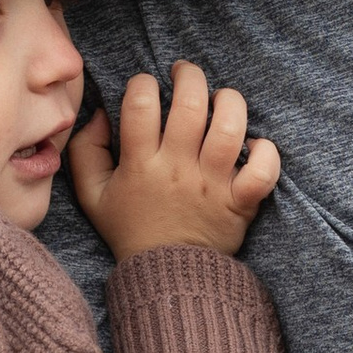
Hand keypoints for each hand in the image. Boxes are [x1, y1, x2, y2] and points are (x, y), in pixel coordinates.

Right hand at [69, 61, 279, 261]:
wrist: (167, 278)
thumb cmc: (130, 230)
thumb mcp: (92, 196)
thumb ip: (85, 152)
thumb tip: (100, 114)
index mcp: (141, 165)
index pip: (141, 105)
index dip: (143, 83)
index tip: (147, 87)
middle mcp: (179, 169)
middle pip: (191, 105)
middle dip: (189, 76)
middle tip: (185, 75)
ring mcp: (213, 185)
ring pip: (231, 128)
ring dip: (230, 102)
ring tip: (221, 100)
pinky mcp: (241, 202)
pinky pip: (264, 171)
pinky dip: (267, 152)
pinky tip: (255, 145)